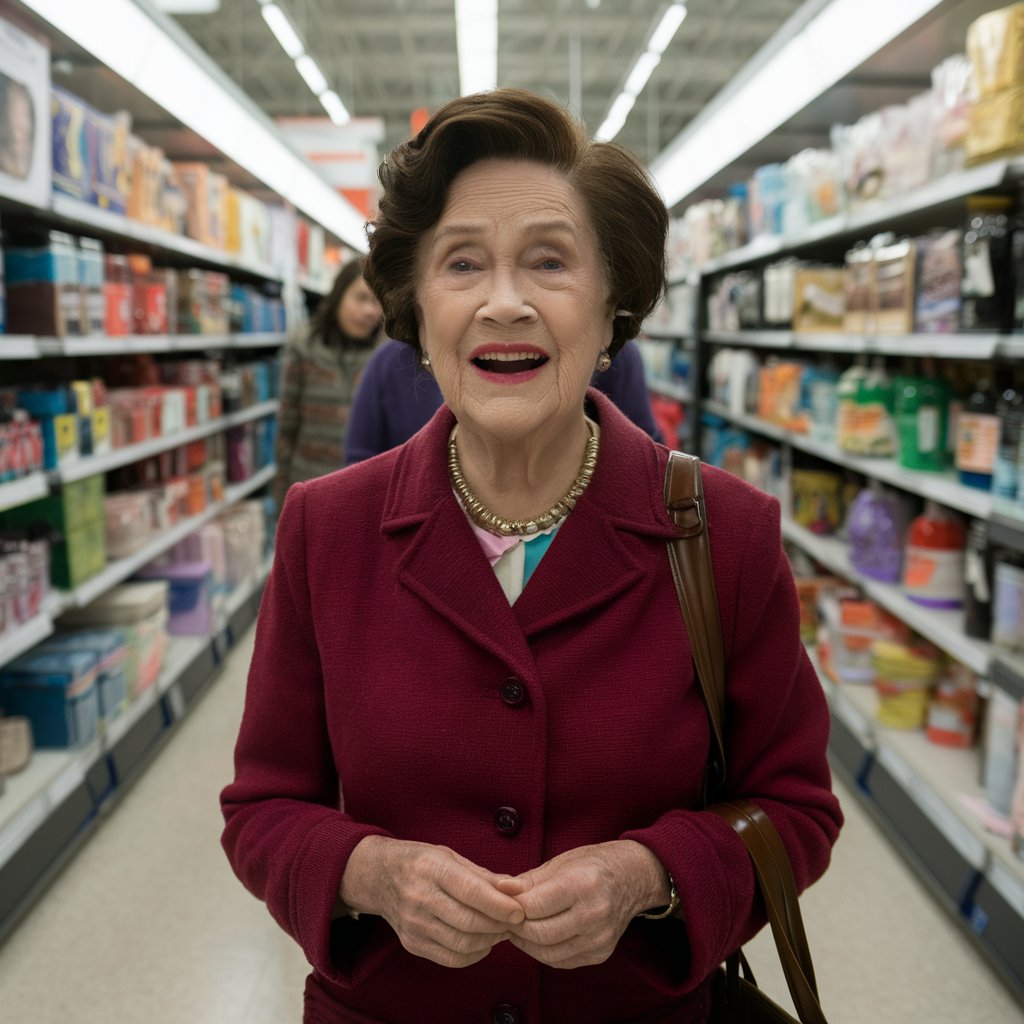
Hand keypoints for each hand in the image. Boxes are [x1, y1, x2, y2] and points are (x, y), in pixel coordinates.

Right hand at [339, 836, 524, 967]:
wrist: (380, 877)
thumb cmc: (422, 862)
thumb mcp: (450, 856)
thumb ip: (483, 875)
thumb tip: (517, 889)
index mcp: (432, 869)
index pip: (471, 892)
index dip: (500, 905)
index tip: (520, 911)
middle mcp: (419, 898)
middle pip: (468, 923)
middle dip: (499, 925)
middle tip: (515, 921)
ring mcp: (413, 924)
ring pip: (461, 944)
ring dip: (490, 941)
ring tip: (501, 930)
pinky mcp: (411, 944)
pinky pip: (450, 958)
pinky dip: (474, 955)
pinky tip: (484, 942)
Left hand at [497, 840, 668, 968]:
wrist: (633, 877)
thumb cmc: (592, 865)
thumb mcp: (560, 862)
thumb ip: (529, 881)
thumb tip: (500, 889)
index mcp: (582, 884)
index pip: (535, 906)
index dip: (511, 907)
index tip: (501, 902)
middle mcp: (595, 914)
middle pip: (540, 934)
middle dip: (516, 928)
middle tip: (505, 918)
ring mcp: (600, 938)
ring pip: (549, 954)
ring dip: (526, 944)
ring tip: (518, 928)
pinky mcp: (601, 954)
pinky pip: (562, 961)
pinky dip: (544, 952)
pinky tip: (536, 938)